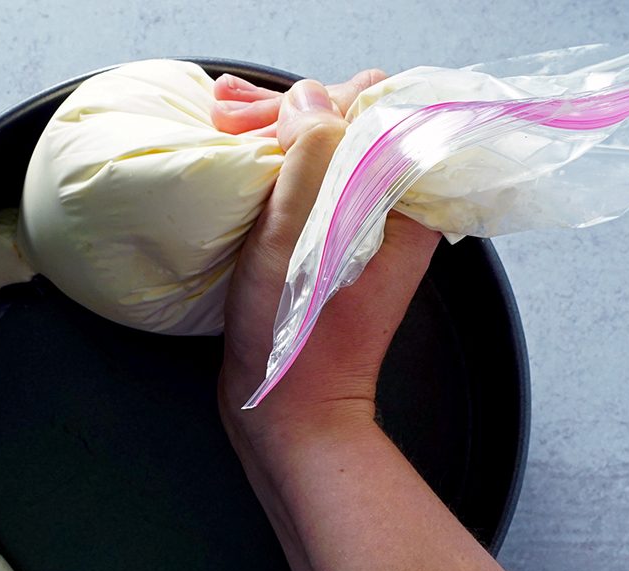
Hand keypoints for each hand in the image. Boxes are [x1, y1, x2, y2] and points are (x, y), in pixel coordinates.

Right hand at [212, 73, 441, 450]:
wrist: (291, 414)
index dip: (317, 103)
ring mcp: (363, 225)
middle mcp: (393, 209)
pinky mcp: (332, 241)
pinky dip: (275, 161)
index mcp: (406, 205)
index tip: (263, 119)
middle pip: (348, 125)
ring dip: (276, 129)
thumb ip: (313, 158)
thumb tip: (310, 97)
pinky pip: (311, 180)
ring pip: (325, 149)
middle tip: (227, 114)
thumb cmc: (297, 340)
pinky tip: (236, 146)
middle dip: (289, 111)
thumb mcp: (298, 240)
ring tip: (222, 119)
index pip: (376, 112)